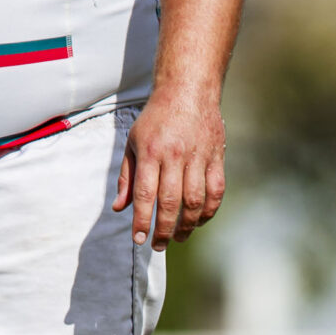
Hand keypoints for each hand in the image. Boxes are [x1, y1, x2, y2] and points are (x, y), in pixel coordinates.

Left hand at [114, 93, 225, 247]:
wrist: (187, 89)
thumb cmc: (156, 119)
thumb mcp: (133, 143)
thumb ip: (126, 177)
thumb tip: (119, 208)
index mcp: (151, 152)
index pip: (145, 194)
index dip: (142, 220)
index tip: (139, 239)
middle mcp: (175, 155)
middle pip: (171, 202)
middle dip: (164, 229)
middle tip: (158, 245)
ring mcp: (198, 156)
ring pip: (195, 200)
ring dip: (187, 225)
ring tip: (179, 237)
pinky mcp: (216, 156)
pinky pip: (216, 190)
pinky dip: (209, 210)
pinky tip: (199, 221)